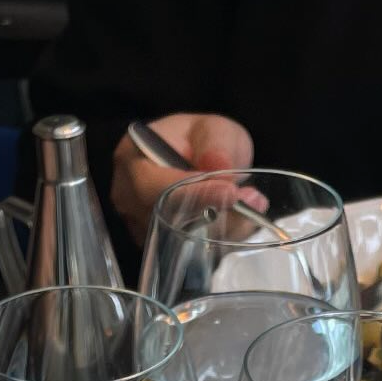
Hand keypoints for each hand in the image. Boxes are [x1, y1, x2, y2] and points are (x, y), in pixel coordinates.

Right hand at [110, 112, 254, 244]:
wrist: (193, 161)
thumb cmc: (198, 141)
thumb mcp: (213, 129)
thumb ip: (216, 143)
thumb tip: (220, 168)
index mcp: (132, 159)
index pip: (156, 185)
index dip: (193, 193)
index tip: (231, 191)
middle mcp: (127, 198)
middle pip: (166, 219)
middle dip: (215, 215)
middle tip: (253, 202)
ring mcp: (140, 226)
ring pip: (180, 240)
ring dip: (222, 230)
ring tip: (253, 209)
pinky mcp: (159, 246)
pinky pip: (188, 251)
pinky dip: (219, 241)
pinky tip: (241, 224)